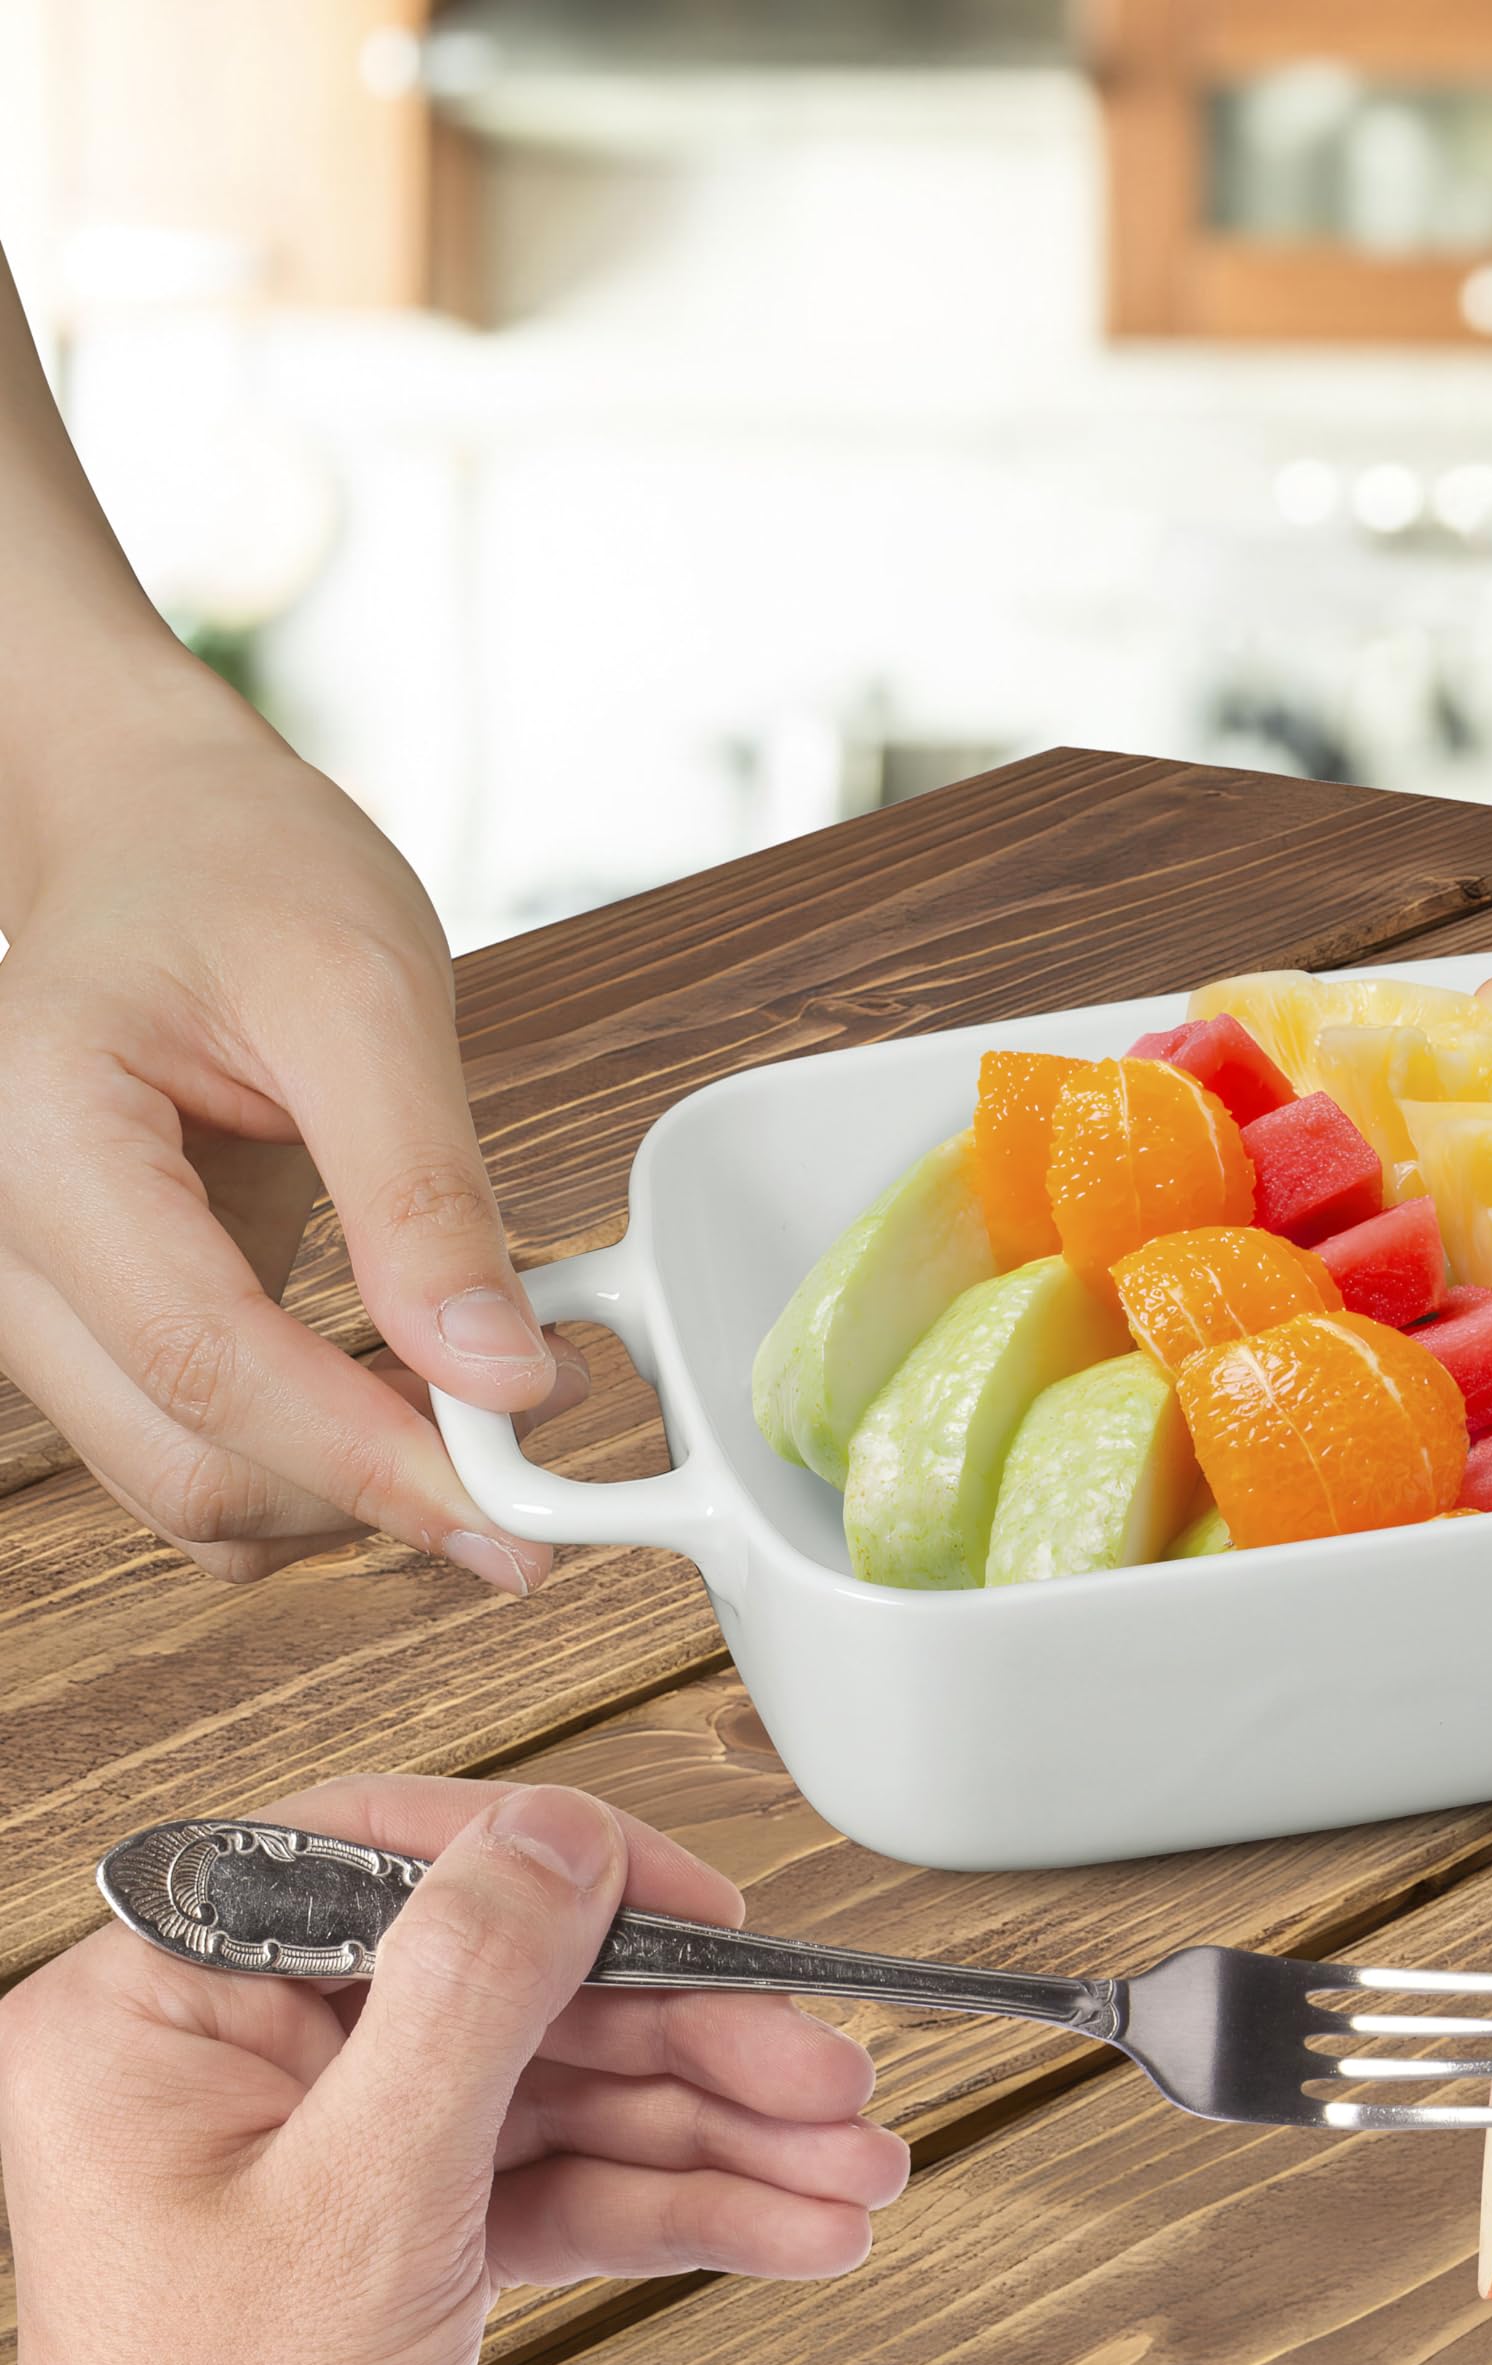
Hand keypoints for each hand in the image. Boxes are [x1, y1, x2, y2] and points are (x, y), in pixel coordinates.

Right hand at [0, 678, 582, 1585]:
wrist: (160, 830)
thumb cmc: (243, 870)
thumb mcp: (365, 994)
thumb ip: (424, 1192)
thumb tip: (502, 1378)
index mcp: (44, 1139)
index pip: (205, 1361)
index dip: (368, 1459)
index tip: (510, 1507)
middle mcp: (7, 1237)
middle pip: (182, 1456)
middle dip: (370, 1493)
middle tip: (539, 1480)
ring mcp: (44, 1290)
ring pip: (184, 1478)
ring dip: (348, 1490)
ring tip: (499, 1422)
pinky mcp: (105, 1311)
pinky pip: (199, 1438)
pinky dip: (319, 1455)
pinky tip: (427, 1402)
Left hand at [0, 1776, 906, 2364]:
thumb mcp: (362, 2204)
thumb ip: (466, 1994)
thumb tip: (556, 1833)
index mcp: (162, 2016)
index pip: (384, 1860)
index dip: (560, 1872)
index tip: (694, 1905)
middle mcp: (245, 2062)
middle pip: (516, 1985)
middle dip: (692, 2045)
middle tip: (821, 2071)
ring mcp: (331, 2146)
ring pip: (564, 2086)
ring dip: (721, 2131)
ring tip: (849, 2168)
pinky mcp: (402, 2227)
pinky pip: (562, 2177)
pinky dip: (681, 2205)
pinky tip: (790, 2222)